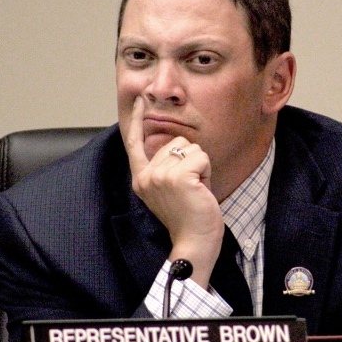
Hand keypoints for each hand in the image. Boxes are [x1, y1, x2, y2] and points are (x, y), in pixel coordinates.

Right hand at [123, 96, 223, 288]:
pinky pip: (201, 157)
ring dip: (200, 168)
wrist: (194, 242)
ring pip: (190, 148)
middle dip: (190, 162)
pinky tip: (202, 191)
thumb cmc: (188, 218)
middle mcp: (146, 175)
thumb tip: (175, 146)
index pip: (134, 142)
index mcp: (140, 178)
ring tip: (196, 191)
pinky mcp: (179, 177)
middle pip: (175, 142)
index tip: (139, 99)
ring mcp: (160, 175)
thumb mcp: (169, 191)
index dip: (136, 119)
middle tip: (191, 189)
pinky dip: (207, 172)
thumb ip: (164, 170)